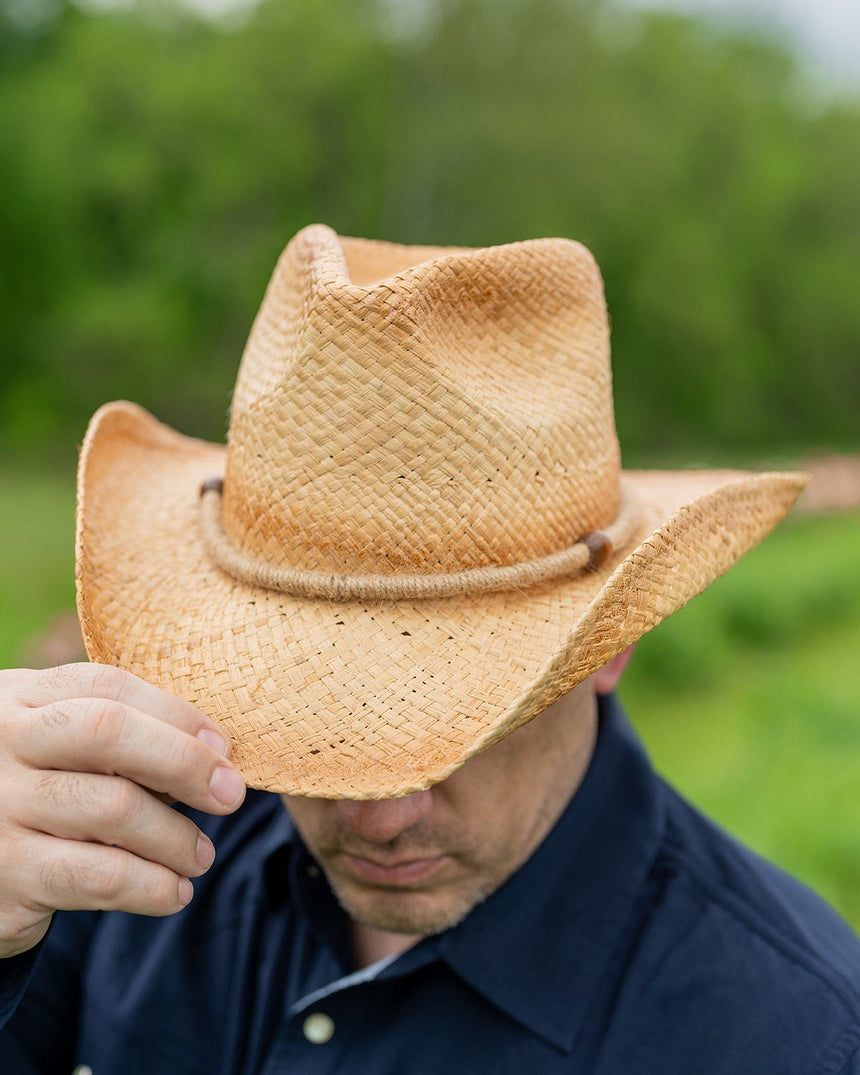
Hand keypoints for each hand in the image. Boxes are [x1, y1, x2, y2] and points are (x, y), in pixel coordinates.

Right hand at [0, 663, 245, 958]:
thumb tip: (216, 756)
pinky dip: (150, 886)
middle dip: (183, 761)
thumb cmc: (37, 792)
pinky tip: (174, 892)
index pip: (107, 688)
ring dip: (175, 837)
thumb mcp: (59, 749)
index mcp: (22, 698)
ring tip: (202, 855)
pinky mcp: (6, 874)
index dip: (175, 713)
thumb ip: (122, 739)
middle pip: (108, 731)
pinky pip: (96, 876)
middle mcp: (3, 744)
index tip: (223, 746)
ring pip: (112, 808)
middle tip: (231, 794)